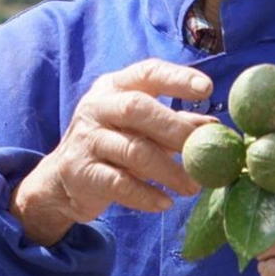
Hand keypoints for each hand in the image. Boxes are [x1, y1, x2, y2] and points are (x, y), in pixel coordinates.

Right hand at [11, 59, 215, 246]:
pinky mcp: (81, 172)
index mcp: (115, 87)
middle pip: (138, 109)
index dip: (177, 78)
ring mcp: (86, 139)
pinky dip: (145, 195)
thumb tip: (213, 126)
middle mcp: (97, 107)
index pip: (147, 73)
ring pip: (132, 150)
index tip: (207, 88)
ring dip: (168, 170)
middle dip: (175, 129)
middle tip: (204, 150)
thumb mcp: (140, 128)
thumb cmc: (111, 145)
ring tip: (193, 187)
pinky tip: (165, 203)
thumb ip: (174, 124)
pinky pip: (119, 183)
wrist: (61, 180)